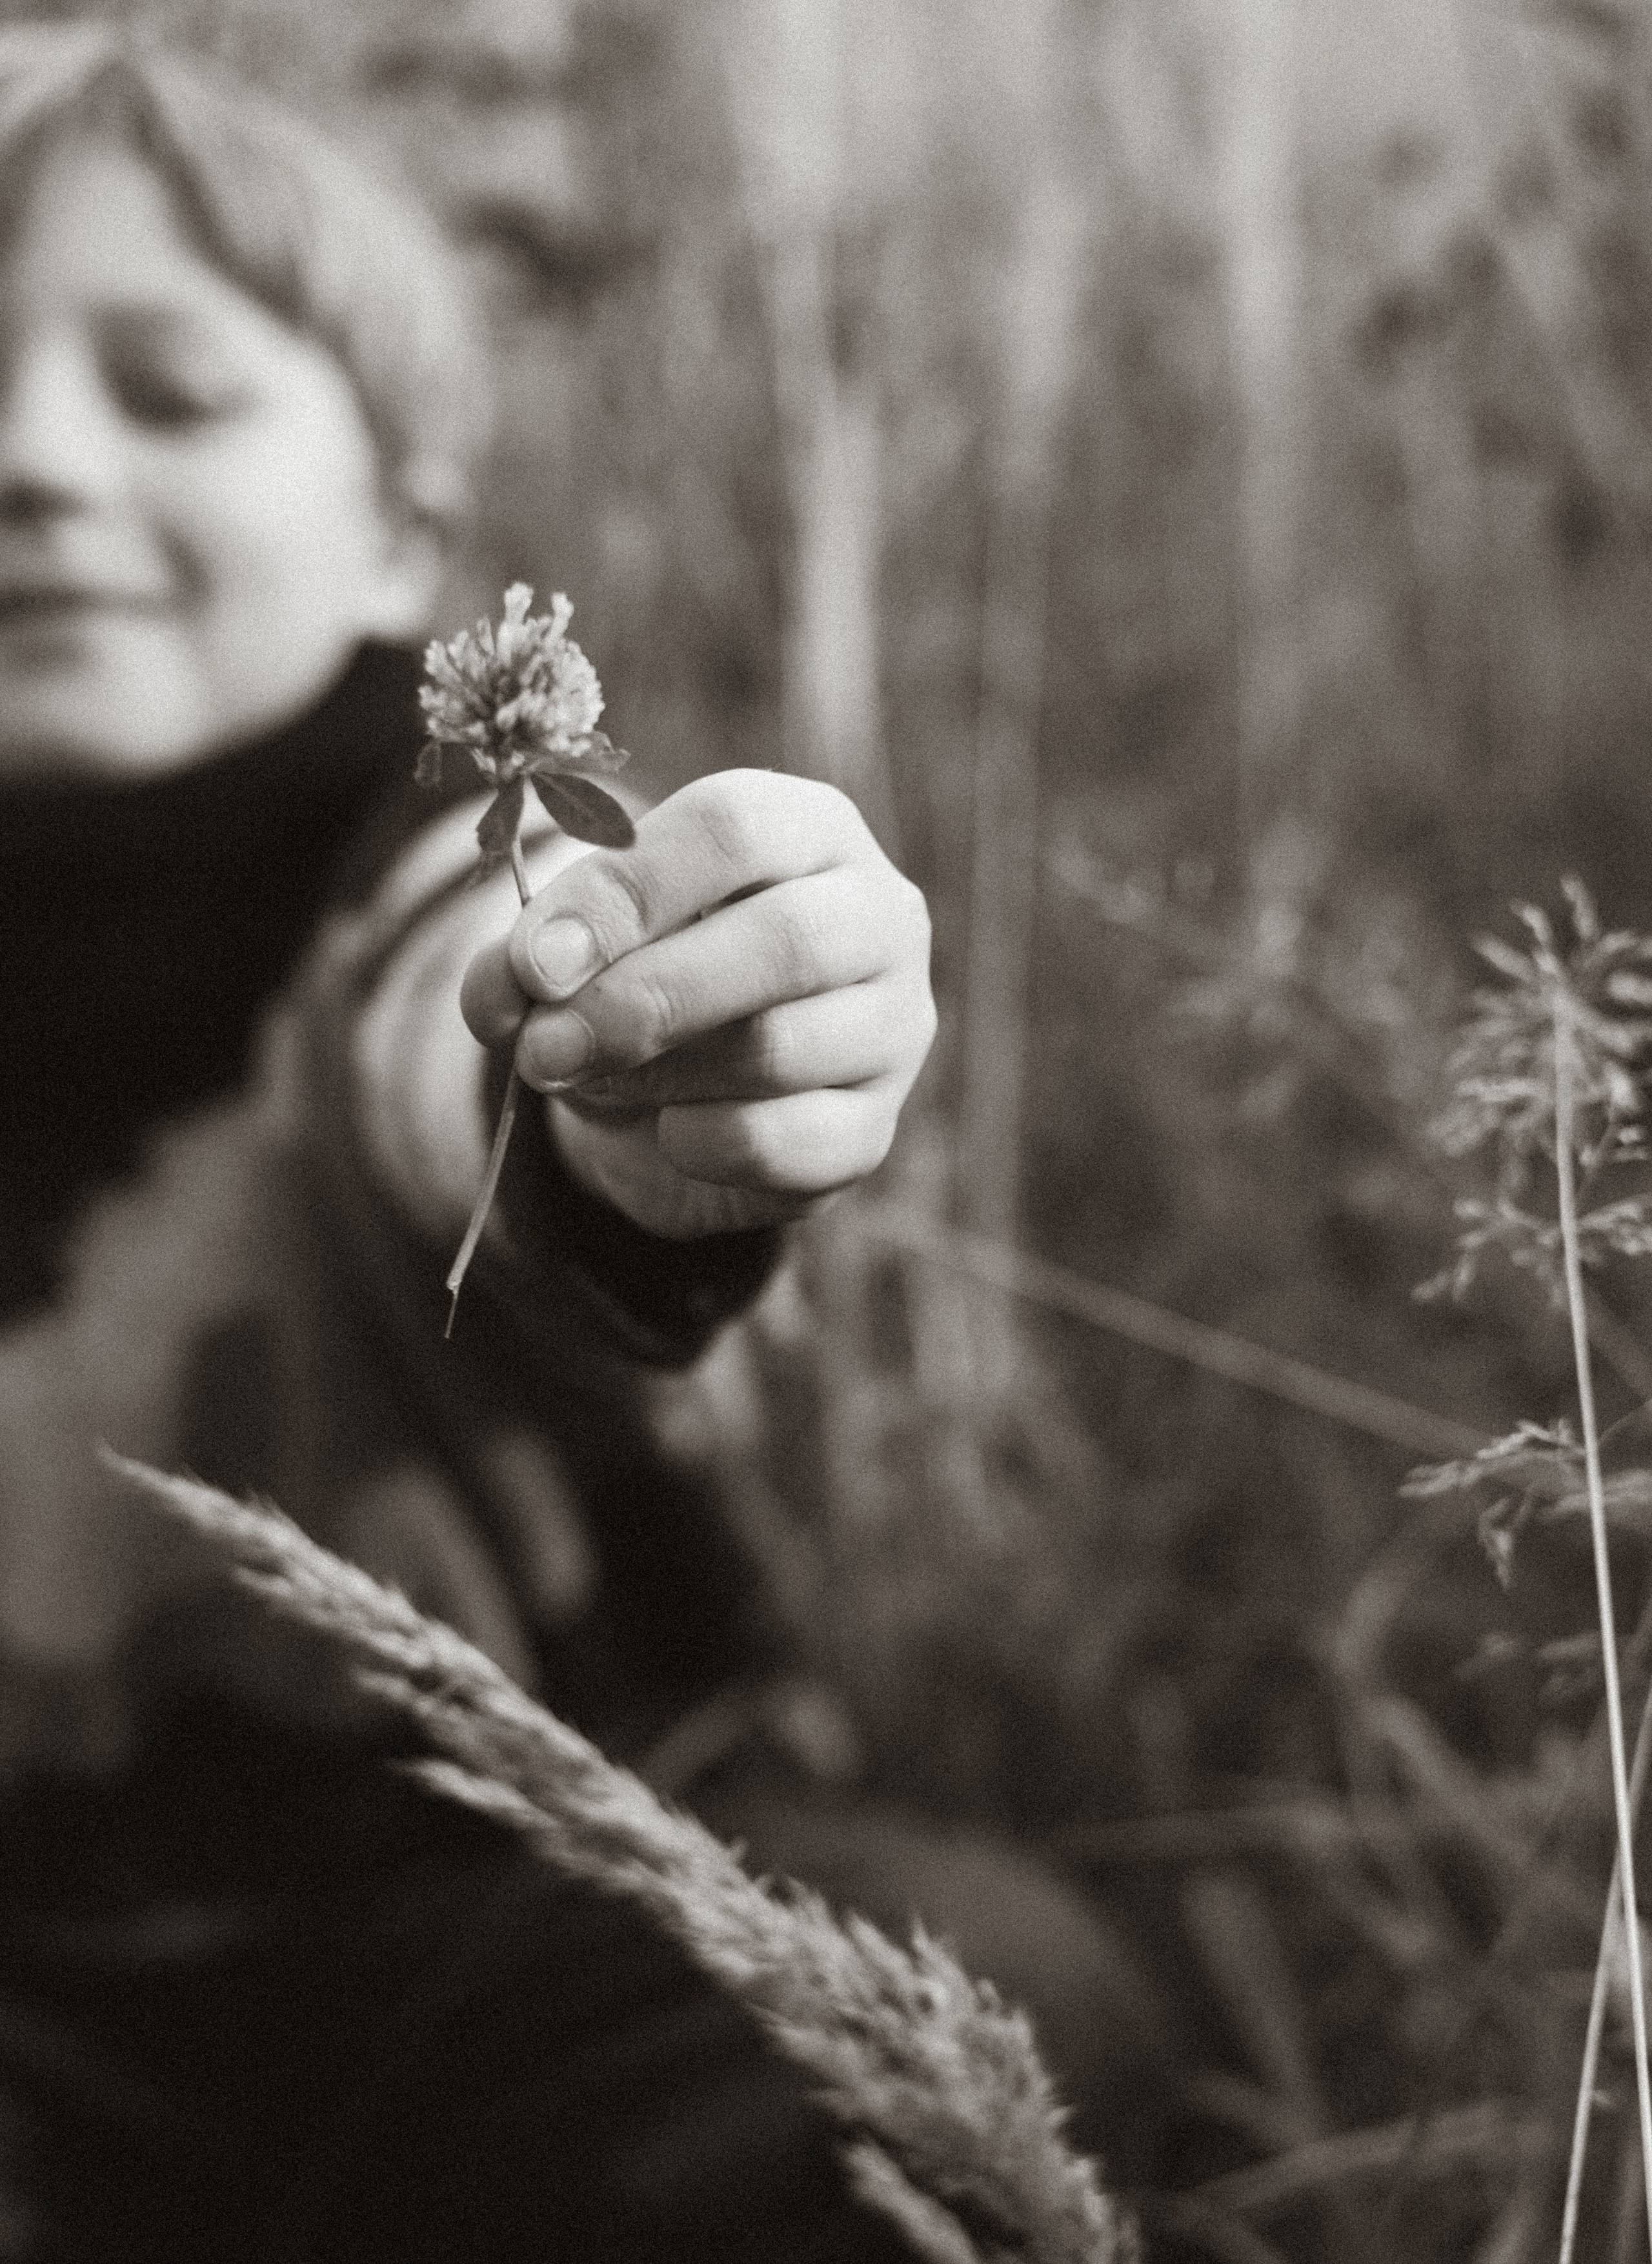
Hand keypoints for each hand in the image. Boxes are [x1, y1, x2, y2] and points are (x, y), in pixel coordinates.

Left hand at [458, 770, 935, 1237]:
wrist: (687, 1088)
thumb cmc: (643, 978)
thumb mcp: (579, 947)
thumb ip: (531, 954)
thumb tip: (508, 992)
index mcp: (808, 829)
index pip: (733, 828)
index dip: (623, 894)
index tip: (534, 965)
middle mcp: (879, 917)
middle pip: (784, 942)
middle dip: (641, 1001)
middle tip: (543, 1049)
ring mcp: (892, 1028)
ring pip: (777, 1051)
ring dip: (651, 1077)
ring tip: (592, 1080)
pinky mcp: (872, 1130)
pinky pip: (782, 1143)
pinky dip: (697, 1144)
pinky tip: (668, 1129)